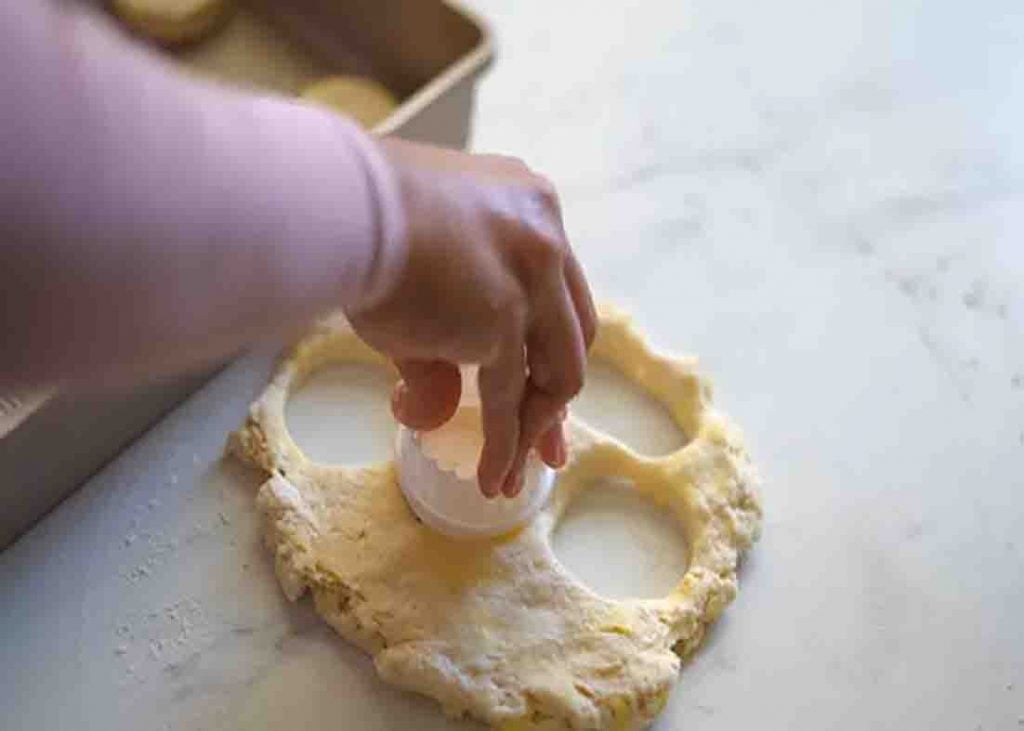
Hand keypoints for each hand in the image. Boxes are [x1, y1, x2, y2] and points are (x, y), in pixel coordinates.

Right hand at [347, 138, 595, 497]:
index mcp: (530, 207)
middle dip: (556, 396)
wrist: (333, 206)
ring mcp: (531, 277)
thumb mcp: (415, 283)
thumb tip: (427, 414)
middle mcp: (545, 238)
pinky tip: (493, 479)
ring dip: (532, 430)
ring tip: (511, 476)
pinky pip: (509, 396)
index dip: (550, 346)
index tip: (542, 390)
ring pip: (556, 372)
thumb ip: (434, 349)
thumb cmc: (358, 229)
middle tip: (546, 447)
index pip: (559, 292)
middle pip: (572, 333)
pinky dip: (504, 443)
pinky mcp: (502, 319)